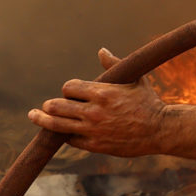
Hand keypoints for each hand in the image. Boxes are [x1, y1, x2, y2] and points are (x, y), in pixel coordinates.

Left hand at [27, 48, 172, 156]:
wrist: (161, 130)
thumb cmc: (149, 102)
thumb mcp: (135, 80)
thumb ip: (115, 65)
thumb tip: (101, 50)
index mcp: (102, 92)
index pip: (69, 88)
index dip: (68, 89)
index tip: (71, 93)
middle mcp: (94, 110)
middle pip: (55, 105)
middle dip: (50, 104)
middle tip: (48, 106)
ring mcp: (92, 129)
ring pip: (55, 124)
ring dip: (42, 119)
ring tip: (34, 116)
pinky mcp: (95, 144)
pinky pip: (70, 139)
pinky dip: (66, 135)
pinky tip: (64, 132)